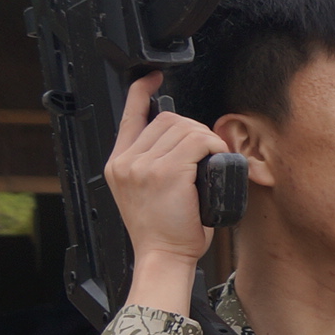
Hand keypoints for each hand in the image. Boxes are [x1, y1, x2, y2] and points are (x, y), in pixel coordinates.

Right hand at [103, 74, 227, 317]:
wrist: (162, 256)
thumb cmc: (163, 232)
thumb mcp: (146, 193)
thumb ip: (152, 166)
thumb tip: (181, 145)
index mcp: (119, 163)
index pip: (128, 115)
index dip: (141, 92)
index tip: (152, 78)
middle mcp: (126, 160)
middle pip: (167, 119)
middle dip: (193, 130)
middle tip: (206, 154)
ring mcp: (144, 165)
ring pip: (185, 128)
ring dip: (207, 140)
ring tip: (210, 162)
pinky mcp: (166, 172)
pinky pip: (198, 142)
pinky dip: (214, 147)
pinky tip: (215, 161)